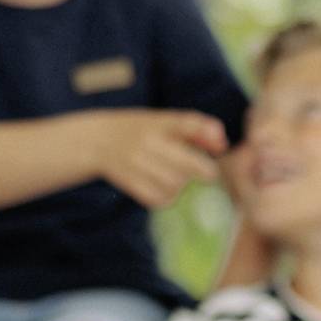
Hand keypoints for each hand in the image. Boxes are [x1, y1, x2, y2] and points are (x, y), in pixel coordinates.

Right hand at [99, 110, 229, 208]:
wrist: (97, 140)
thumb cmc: (142, 131)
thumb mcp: (165, 122)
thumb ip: (197, 130)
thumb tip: (222, 145)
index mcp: (159, 121)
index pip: (189, 123)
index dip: (211, 134)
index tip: (221, 147)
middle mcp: (148, 140)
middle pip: (190, 164)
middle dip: (205, 170)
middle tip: (204, 172)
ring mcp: (137, 162)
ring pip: (177, 184)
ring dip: (182, 184)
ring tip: (174, 176)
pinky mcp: (130, 182)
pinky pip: (160, 198)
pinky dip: (167, 196)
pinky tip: (162, 187)